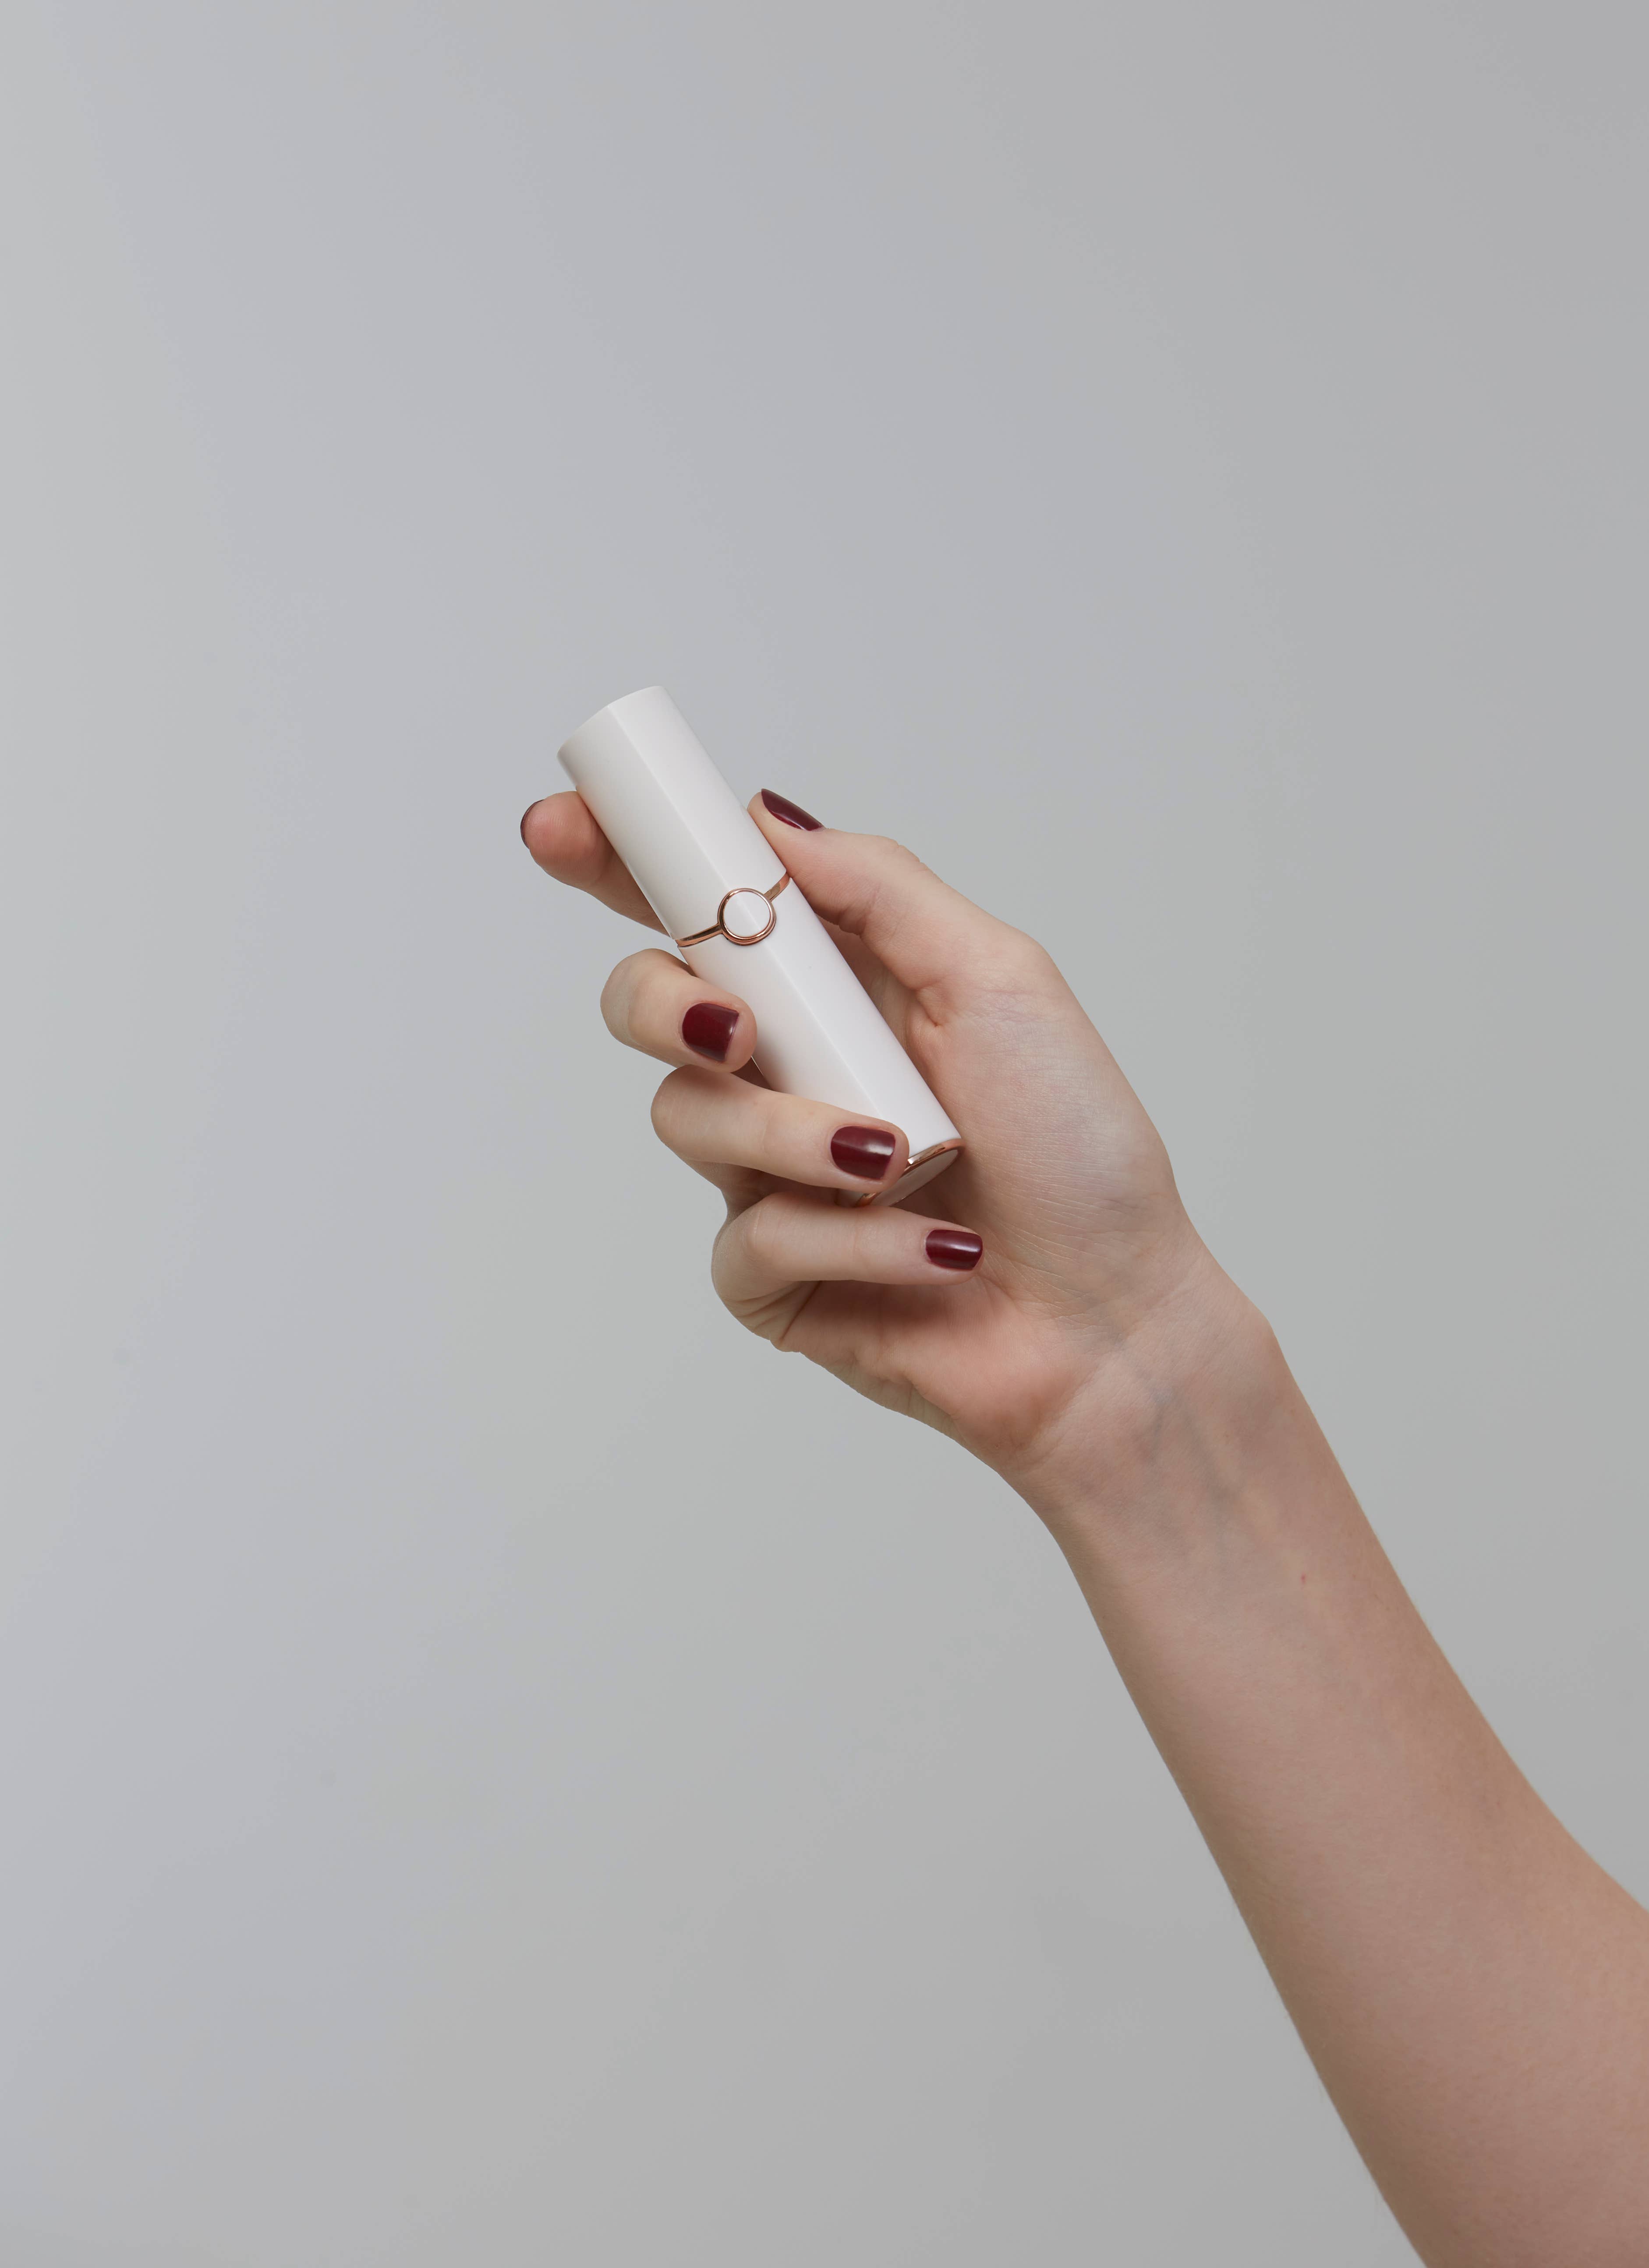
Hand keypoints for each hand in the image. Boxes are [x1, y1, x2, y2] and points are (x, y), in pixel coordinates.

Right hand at [520, 786, 1253, 1504]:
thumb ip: (880, 891)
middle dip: (667, 1005)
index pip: (700, 906)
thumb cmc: (1078, 1149)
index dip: (615, 860)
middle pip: (649, 1003)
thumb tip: (768, 819)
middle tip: (733, 1030)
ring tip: (899, 1162)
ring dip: (794, 1135)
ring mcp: (770, 1177)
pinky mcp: (771, 1278)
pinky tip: (934, 1250)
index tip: (560, 824)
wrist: (1112, 1318)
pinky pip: (748, 1240)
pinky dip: (850, 1241)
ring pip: (690, 1119)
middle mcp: (788, 1070)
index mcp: (837, 988)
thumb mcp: (999, 980)